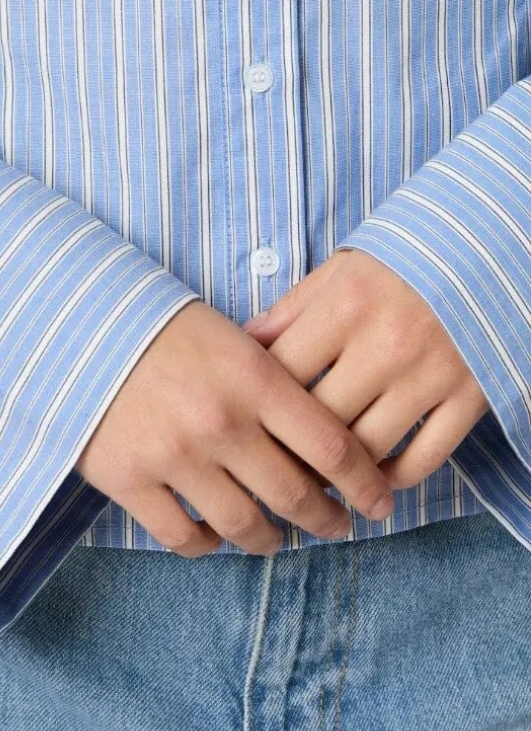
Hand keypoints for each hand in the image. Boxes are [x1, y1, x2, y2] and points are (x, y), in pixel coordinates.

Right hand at [74, 298, 396, 557]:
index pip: (332, 446)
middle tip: (335, 525)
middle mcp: (220, 422)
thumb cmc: (158, 324)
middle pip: (295, 495)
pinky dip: (207, 545)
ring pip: (244, 525)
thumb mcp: (226, 334)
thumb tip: (321, 434)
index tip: (380, 502)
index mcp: (253, 377)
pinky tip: (214, 536)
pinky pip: (183, 537)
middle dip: (325, 519)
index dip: (365, 483)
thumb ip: (272, 379)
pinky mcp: (129, 480)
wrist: (72, 323)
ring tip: (276, 538)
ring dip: (270, 540)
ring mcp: (174, 455)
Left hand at [242, 247, 490, 489]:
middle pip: (322, 421)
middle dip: (293, 450)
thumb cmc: (400, 264)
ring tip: (320, 479)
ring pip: (369, 449)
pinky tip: (375, 476)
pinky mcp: (470, 398)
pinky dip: (395, 478)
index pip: (284, 373)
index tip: (249, 424)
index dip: (258, 404)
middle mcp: (386, 344)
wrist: (486, 251)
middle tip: (277, 466)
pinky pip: (424, 458)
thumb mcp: (341, 270)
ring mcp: (430, 375)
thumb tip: (244, 346)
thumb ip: (292, 309)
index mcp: (347, 306)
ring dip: (341, 473)